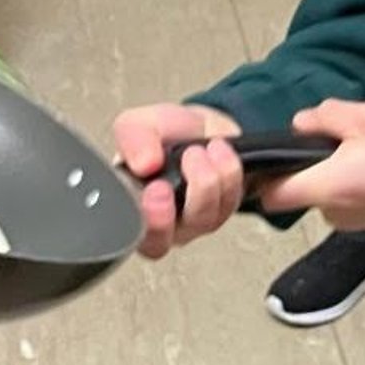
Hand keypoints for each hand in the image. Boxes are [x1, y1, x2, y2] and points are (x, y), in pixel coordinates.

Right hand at [112, 102, 244, 259]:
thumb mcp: (139, 124)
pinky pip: (232, 202)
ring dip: (206, 179)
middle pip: (169, 239)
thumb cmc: (165, 135)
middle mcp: (164, 223)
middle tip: (180, 171)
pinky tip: (220, 150)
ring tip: (199, 149)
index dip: (147, 221)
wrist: (201, 127)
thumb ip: (133, 140)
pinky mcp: (225, 208)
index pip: (132, 236)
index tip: (156, 189)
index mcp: (133, 208)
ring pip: (205, 218)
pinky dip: (228, 172)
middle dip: (177, 207)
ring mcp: (196, 220)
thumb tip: (143, 164)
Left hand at [255, 100, 364, 231]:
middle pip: (298, 190)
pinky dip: (350, 184)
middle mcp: (331, 211)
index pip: (271, 196)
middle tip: (340, 138)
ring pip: (321, 193)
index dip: (263, 176)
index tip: (273, 154)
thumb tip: (298, 124)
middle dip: (309, 164)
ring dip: (333, 172)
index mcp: (328, 186)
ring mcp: (348, 222)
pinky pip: (342, 200)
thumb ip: (327, 117)